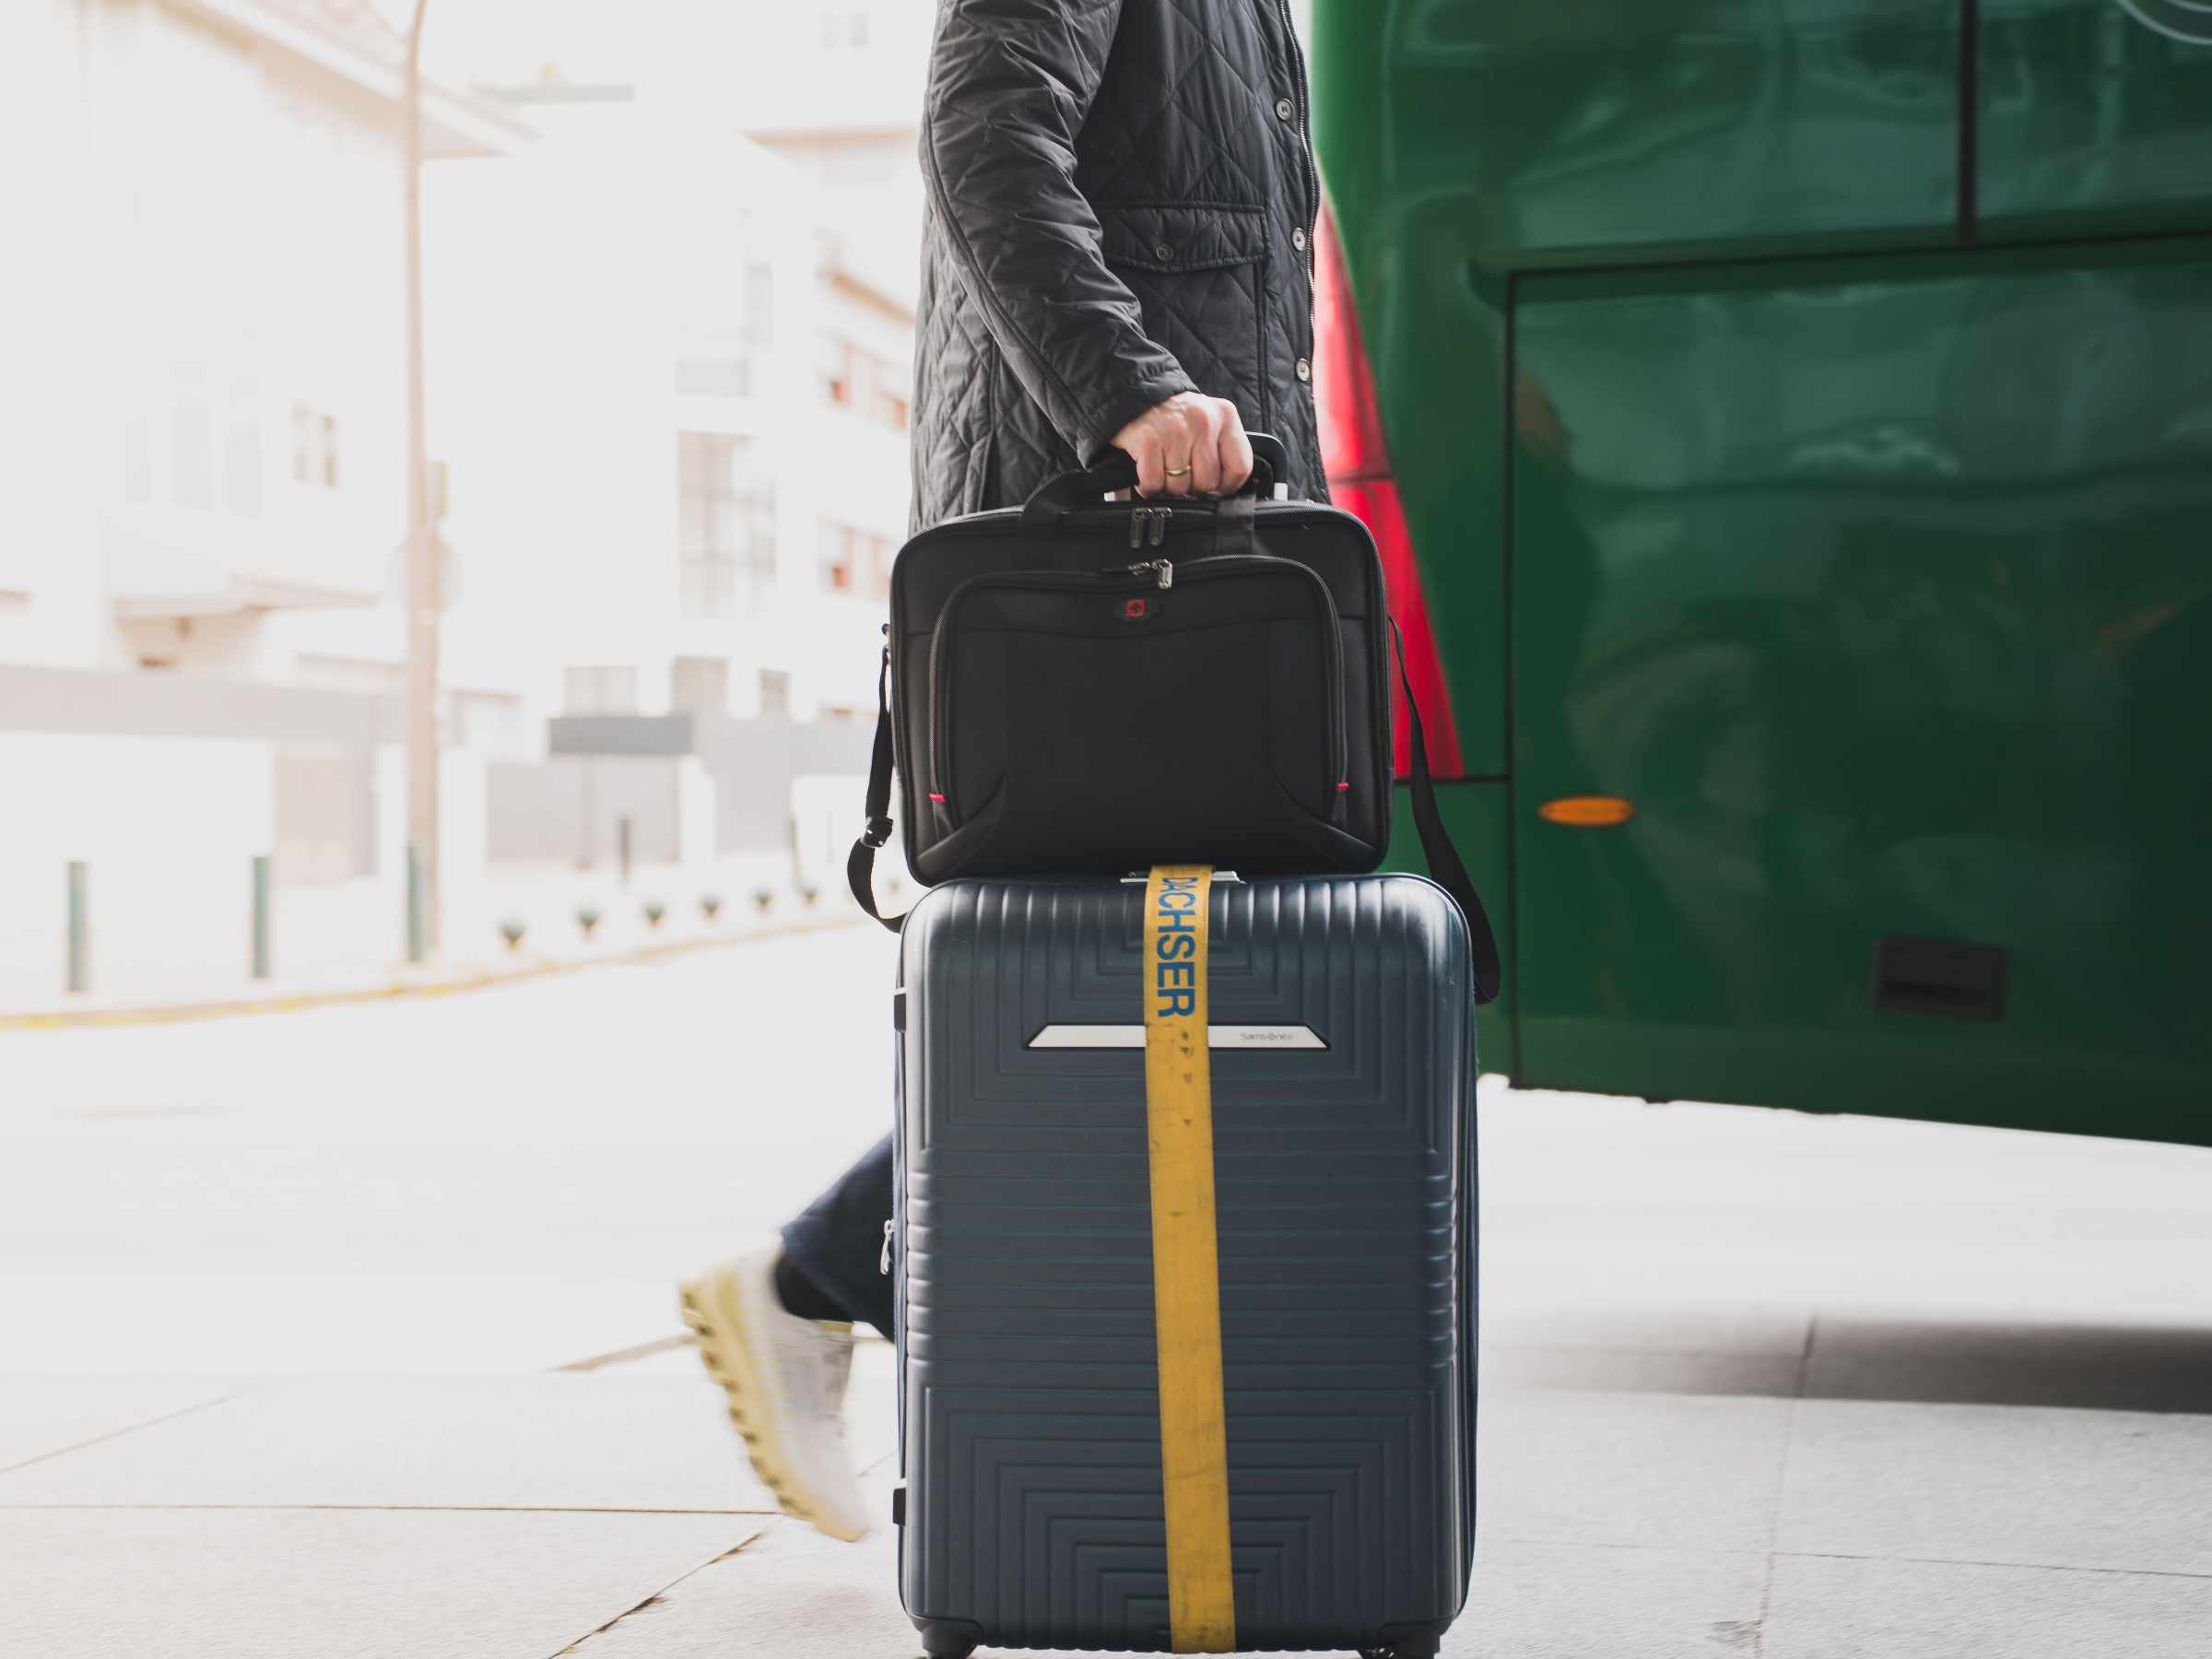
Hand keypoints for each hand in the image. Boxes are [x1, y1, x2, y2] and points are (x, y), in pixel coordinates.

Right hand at [1111, 392, 1254, 497]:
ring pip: (1179, 486)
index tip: (1215, 487)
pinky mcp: (1148, 439)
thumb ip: (1222, 449)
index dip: (1226, 486)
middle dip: (1192, 486)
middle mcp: (1203, 421)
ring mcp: (1176, 430)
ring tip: (1163, 467)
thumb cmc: (1176, 417)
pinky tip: (1148, 472)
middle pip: (1207, 482)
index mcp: (1225, 417)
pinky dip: (1148, 486)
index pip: (1240, 468)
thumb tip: (1224, 490)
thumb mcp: (1210, 422)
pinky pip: (1154, 483)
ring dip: (1168, 486)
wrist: (1137, 395)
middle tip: (1181, 472)